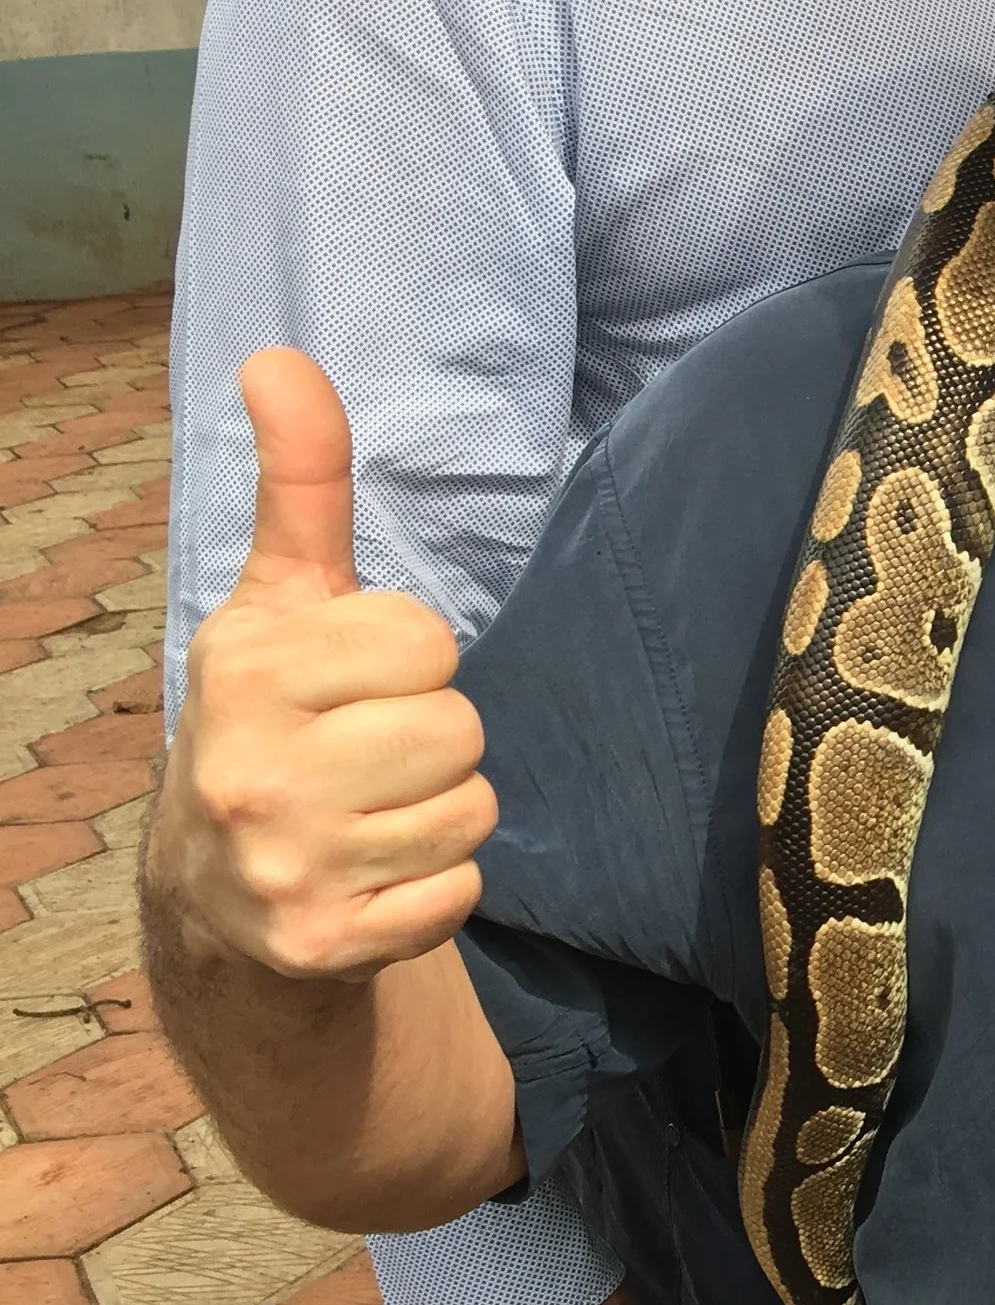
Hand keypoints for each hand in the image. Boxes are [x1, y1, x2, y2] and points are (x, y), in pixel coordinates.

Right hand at [155, 349, 493, 978]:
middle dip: (436, 737)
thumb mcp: (280, 597)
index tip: (359, 680)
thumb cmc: (276, 713)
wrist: (214, 888)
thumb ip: (301, 482)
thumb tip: (279, 359)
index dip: (410, 657)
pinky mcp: (326, 945)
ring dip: (443, 812)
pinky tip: (377, 873)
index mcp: (246, 670)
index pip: (426, 640)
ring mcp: (285, 870)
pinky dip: (438, 887)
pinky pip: (462, 893)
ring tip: (375, 810)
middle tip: (372, 752)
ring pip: (470, 813)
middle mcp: (252, 773)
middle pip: (459, 731)